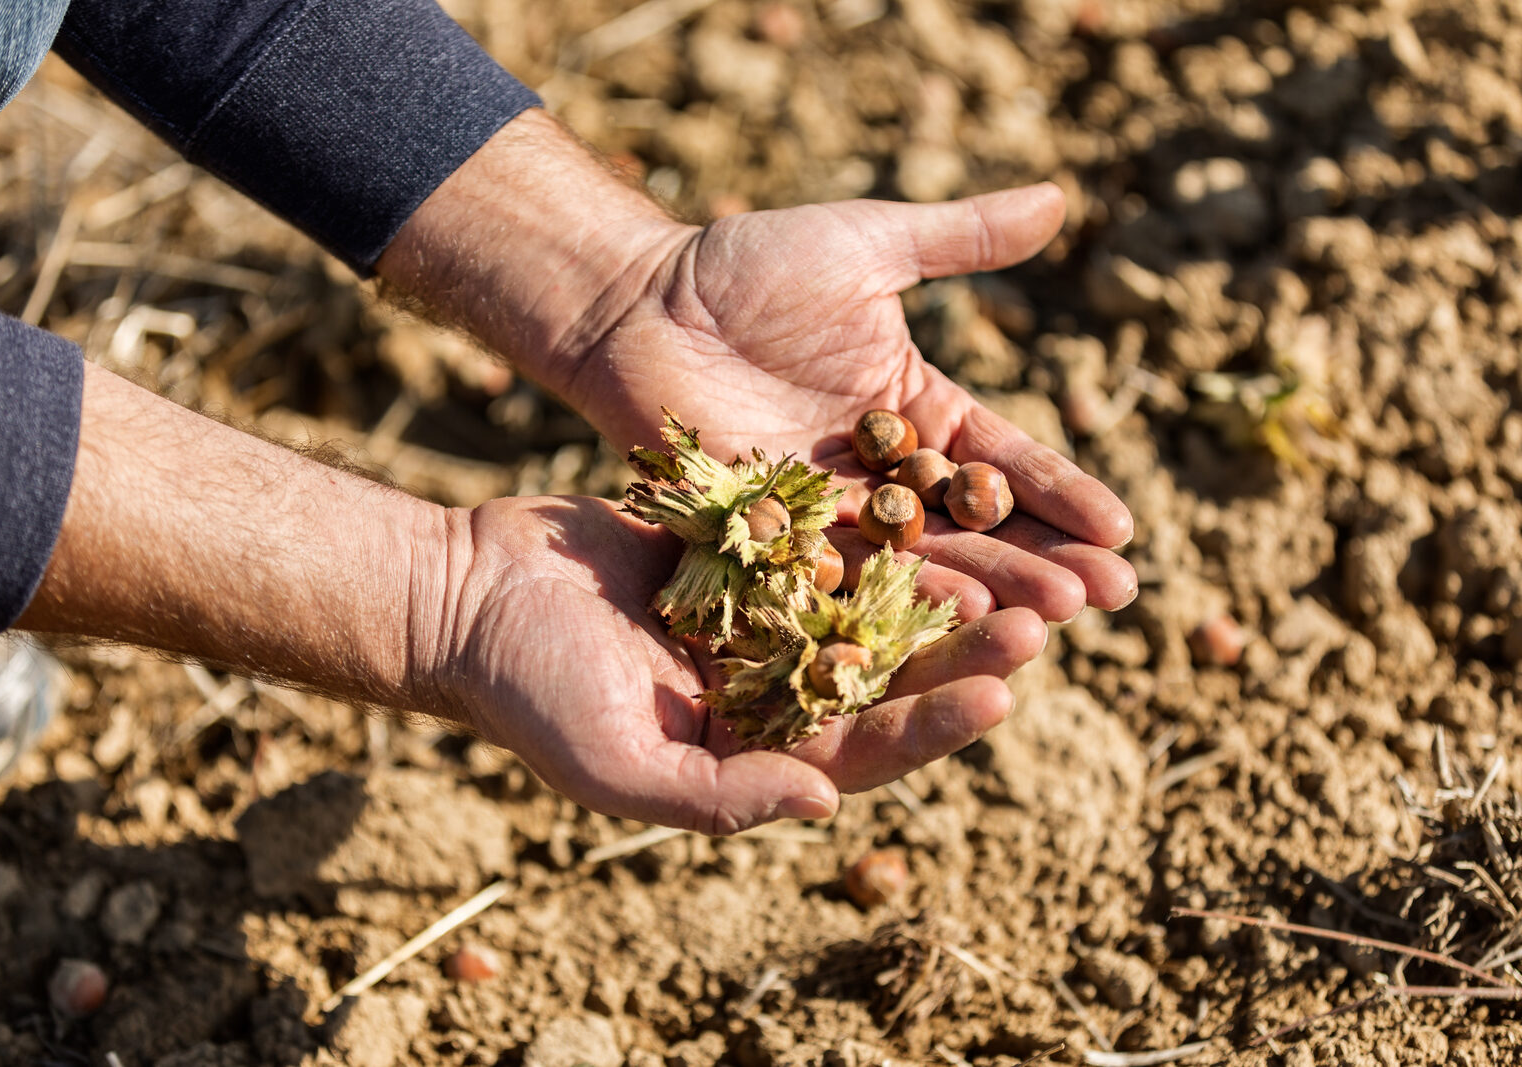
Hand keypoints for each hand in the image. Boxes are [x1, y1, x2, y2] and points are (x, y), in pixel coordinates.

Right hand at [433, 495, 1047, 833]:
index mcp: (758, 751)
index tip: (1001, 694)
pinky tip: (936, 490)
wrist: (475, 592)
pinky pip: (831, 537)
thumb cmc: (531, 691)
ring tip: (1017, 553)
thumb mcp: (617, 762)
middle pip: (892, 674)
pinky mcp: (754, 549)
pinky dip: (884, 522)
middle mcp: (776, 687)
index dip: (934, 725)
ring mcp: (769, 614)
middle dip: (966, 651)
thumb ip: (717, 794)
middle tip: (1045, 616)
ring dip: (945, 583)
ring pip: (876, 602)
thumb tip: (823, 802)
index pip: (866, 748)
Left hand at [565, 184, 1135, 625]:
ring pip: (920, 563)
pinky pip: (840, 578)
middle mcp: (886, 475)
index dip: (1063, 495)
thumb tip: (1061, 200)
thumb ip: (959, 238)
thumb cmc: (746, 268)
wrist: (638, 304)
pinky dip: (891, 599)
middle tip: (1113, 597)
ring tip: (1051, 621)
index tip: (1121, 532)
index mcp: (920, 411)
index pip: (1006, 461)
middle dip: (1046, 558)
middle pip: (979, 527)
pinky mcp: (774, 541)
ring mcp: (830, 514)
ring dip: (988, 591)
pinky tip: (946, 624)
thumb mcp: (866, 245)